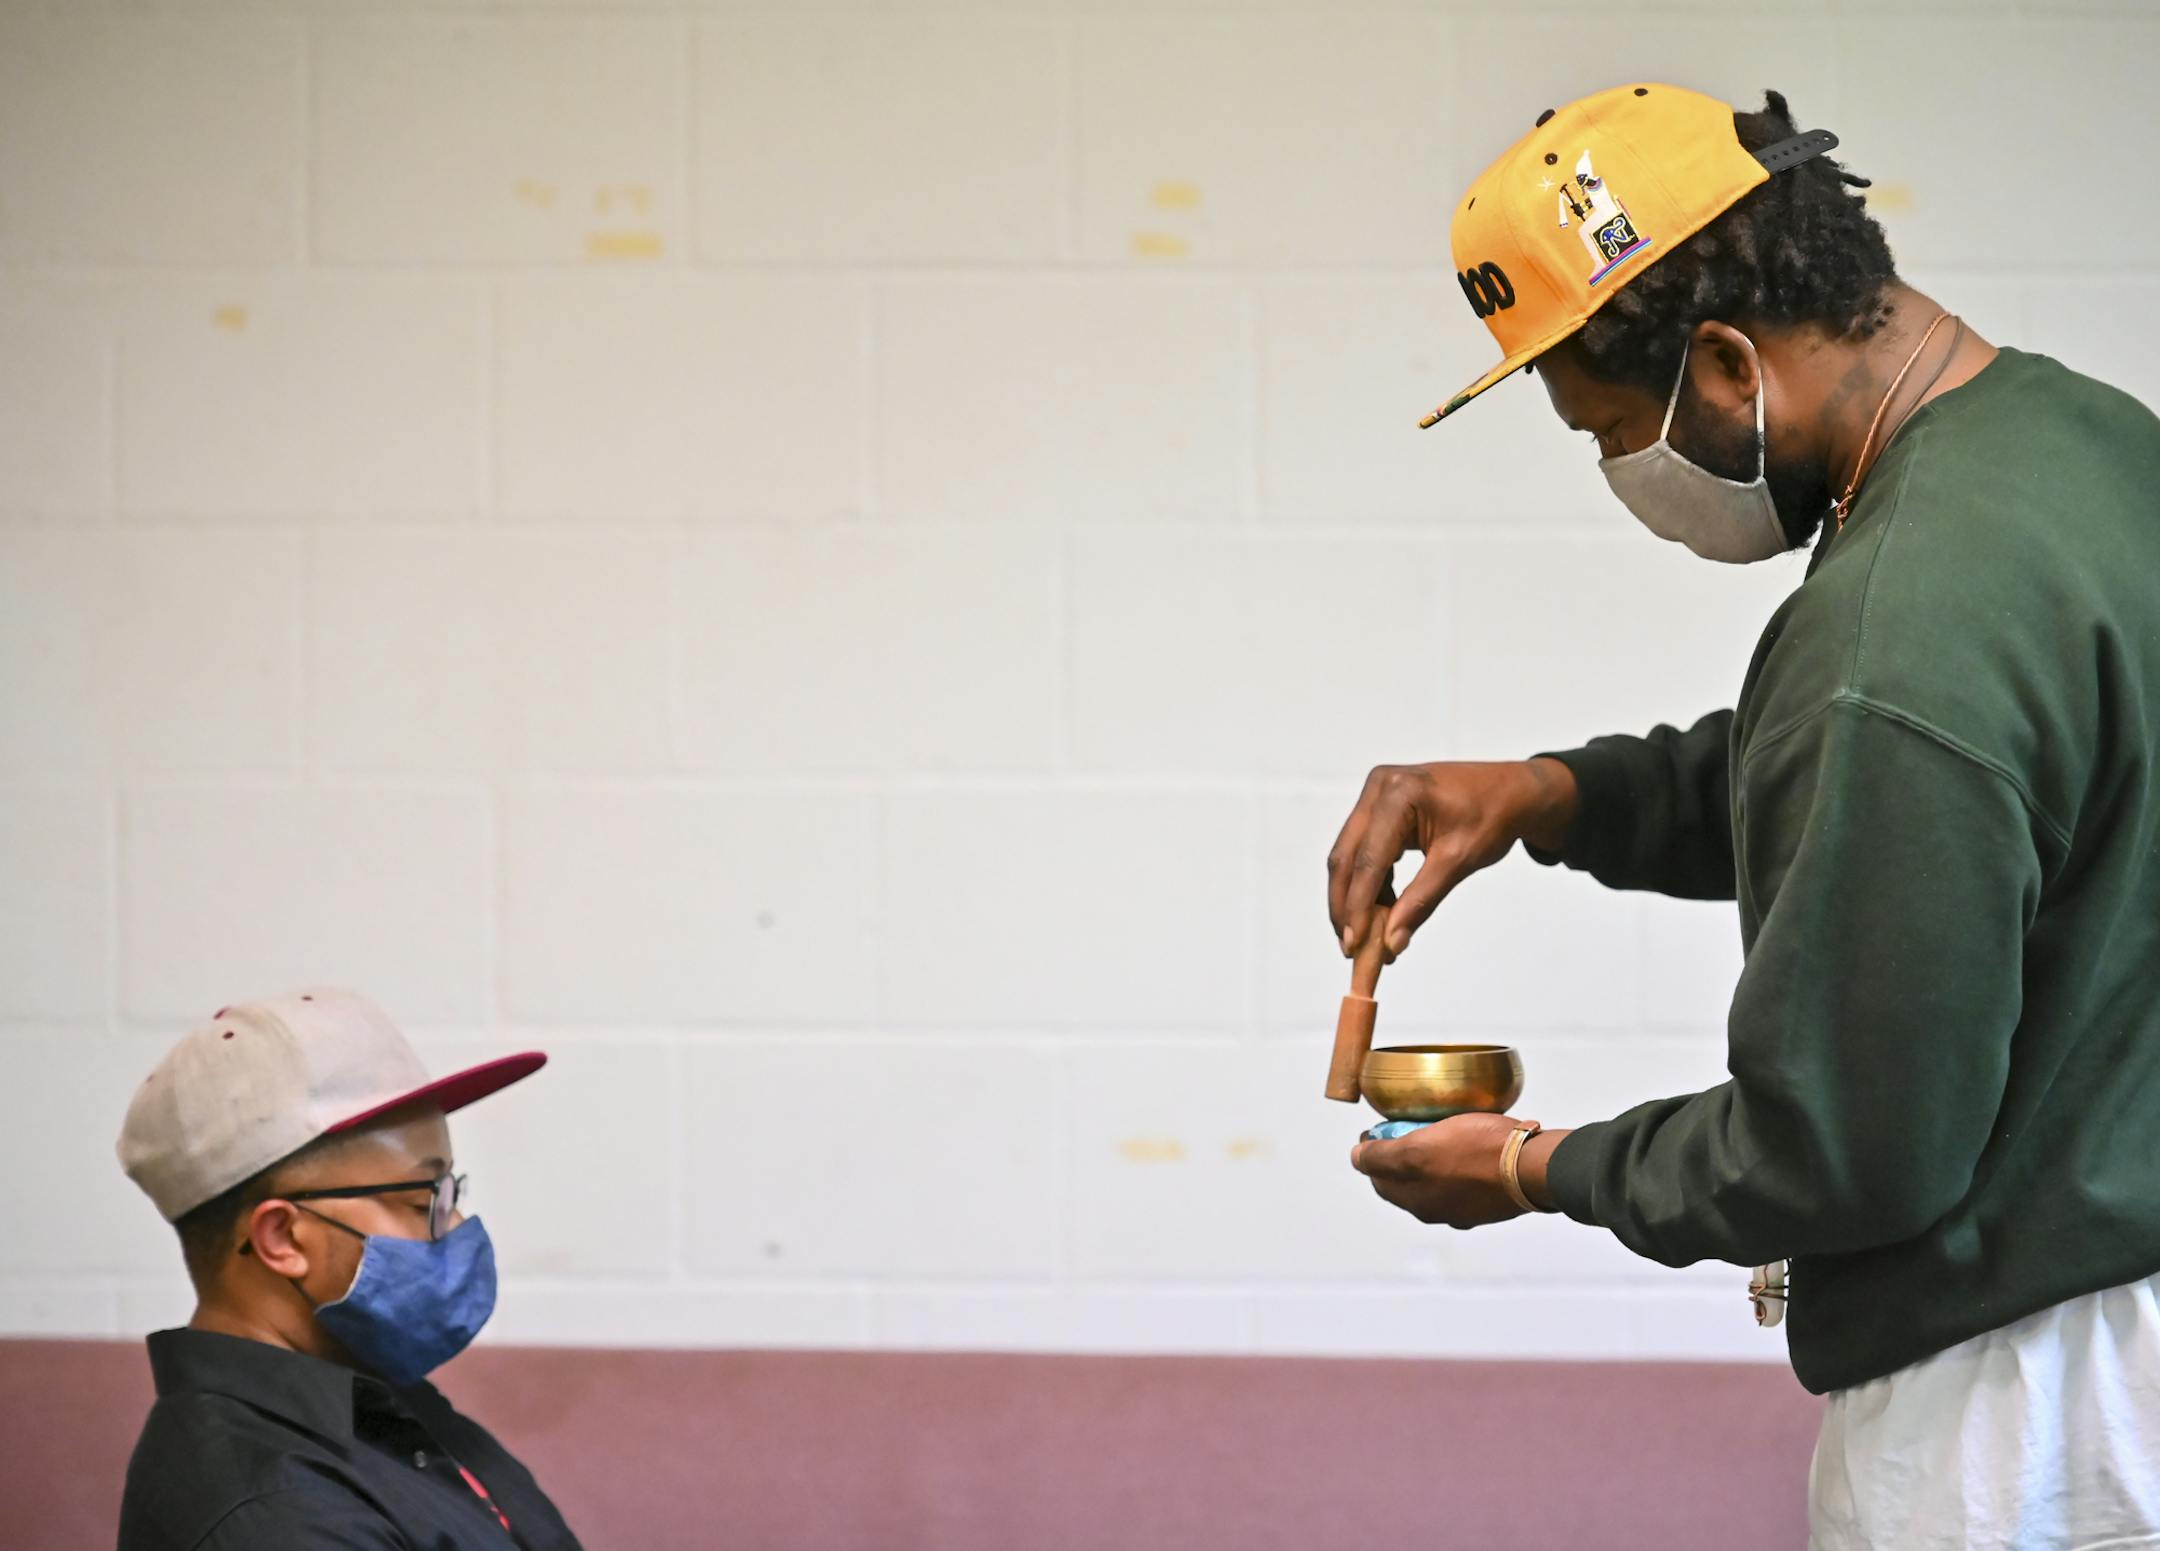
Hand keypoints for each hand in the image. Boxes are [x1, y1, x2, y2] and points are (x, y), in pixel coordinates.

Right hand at [1327, 759, 1577, 960]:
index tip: (1354, 944)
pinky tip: (1379, 912)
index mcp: (1399, 793)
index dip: (1357, 905)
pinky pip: (1364, 851)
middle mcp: (1379, 788)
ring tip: (1363, 937)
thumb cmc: (1492, 818)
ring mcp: (1375, 795)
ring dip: (1354, 898)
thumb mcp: (1458, 861)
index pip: (1369, 859)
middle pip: (1347, 856)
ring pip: (1350, 856)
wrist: (1510, 792)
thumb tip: (1391, 942)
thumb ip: (1421, 901)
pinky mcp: (1379, 808)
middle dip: (1345, 905)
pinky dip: (1369, 884)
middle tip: (1349, 947)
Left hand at [1349, 1112, 1533, 1229]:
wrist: (1533, 1168)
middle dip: (1398, 1156)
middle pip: (1405, 1181)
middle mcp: (1438, 1212)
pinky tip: (1465, 1147)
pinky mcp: (1490, 1202)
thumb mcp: (1418, 1149)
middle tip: (1404, 1127)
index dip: (1372, 1152)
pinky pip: (1463, 1181)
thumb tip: (1356, 1158)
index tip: (1376, 1128)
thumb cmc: (1476, 1152)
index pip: (1378, 1178)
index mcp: (1416, 1202)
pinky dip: (1455, 1165)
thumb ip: (1381, 1158)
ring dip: (1429, 1161)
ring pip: (1435, 1181)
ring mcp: (1466, 1210)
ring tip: (1435, 1134)